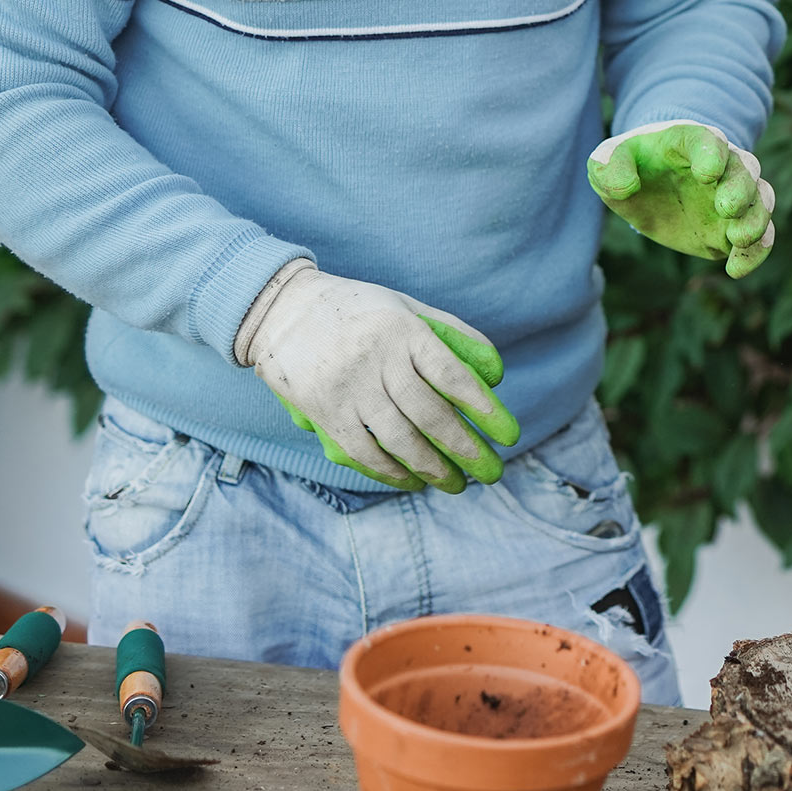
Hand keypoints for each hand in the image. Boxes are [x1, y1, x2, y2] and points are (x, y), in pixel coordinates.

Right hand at [235, 264, 520, 491]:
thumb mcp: (406, 306)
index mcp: (404, 330)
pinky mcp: (322, 410)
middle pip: (430, 415)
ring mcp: (347, 387)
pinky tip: (413, 481)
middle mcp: (377, 359)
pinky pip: (362, 450)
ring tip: (457, 483)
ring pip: (398, 439)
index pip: (453, 377)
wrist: (282, 308)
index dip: (484, 410)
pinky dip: (391, 472)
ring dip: (432, 468)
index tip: (509, 436)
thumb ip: (451, 334)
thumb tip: (494, 374)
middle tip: (491, 472)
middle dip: (466, 449)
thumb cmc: (359, 309)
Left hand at [586, 120, 774, 277]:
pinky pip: (760, 235)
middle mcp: (722, 164)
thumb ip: (608, 166)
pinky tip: (736, 269)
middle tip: (726, 208)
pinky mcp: (734, 225)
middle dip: (741, 188)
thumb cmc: (631, 164)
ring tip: (739, 239)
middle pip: (746, 168)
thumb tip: (625, 186)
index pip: (709, 140)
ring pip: (762, 199)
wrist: (649, 182)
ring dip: (756, 219)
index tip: (706, 174)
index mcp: (691, 141)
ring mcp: (733, 194)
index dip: (712, 154)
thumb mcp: (608, 160)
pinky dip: (756, 252)